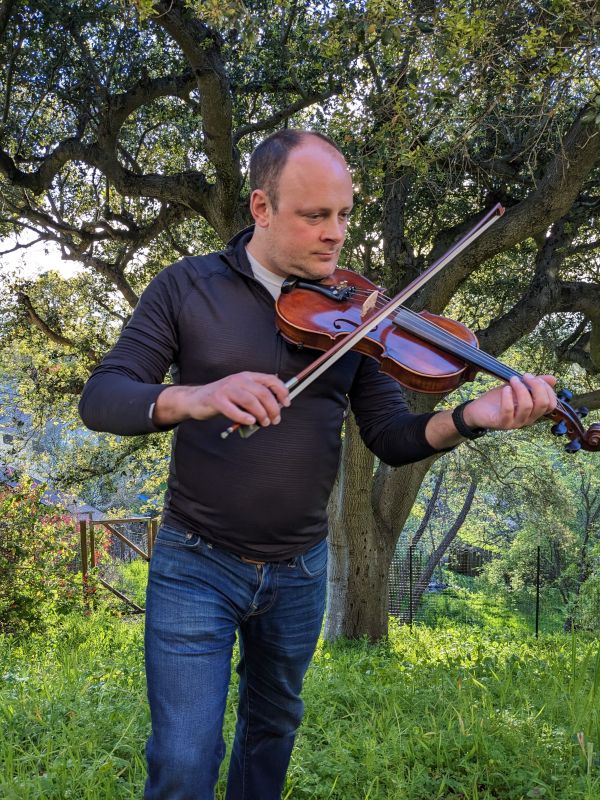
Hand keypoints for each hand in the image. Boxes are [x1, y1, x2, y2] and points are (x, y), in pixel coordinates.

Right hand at [153, 372, 289, 426]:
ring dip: (261, 414)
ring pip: (250, 401)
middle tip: (275, 420)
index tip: (287, 404)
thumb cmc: (224, 399)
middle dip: (273, 408)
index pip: (270, 379)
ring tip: (264, 423)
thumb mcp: (242, 393)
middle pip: (263, 393)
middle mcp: (238, 380)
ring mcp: (226, 389)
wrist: (197, 399)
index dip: (282, 391)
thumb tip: (277, 407)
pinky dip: (244, 417)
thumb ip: (257, 397)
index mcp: (247, 376)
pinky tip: (250, 422)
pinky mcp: (216, 399)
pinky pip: (233, 410)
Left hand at [464, 374, 557, 430]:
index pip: (551, 404)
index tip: (535, 377)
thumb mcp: (517, 388)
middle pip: (542, 404)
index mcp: (533, 412)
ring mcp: (515, 423)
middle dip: (537, 386)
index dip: (547, 389)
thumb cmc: (499, 399)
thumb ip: (533, 384)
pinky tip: (505, 389)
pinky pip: (508, 410)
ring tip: (513, 380)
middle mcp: (528, 419)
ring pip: (527, 406)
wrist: (478, 410)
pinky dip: (507, 397)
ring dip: (521, 389)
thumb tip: (553, 379)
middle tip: (525, 376)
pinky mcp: (502, 423)